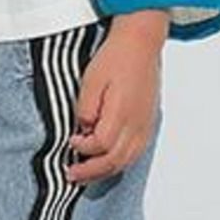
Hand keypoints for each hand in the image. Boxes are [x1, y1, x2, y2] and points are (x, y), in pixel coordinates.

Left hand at [66, 10, 167, 183]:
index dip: (83, 148)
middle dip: (90, 172)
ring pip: (125, 162)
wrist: (141, 43)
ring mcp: (144, 127)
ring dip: (103, 172)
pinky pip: (134, 155)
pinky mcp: (147, 126)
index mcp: (122, 112)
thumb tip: (84, 131)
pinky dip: (118, 164)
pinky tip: (105, 164)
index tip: (71, 142)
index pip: (100, 145)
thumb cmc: (116, 58)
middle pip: (113, 161)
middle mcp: (136, 124)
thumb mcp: (91, 80)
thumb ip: (86, 109)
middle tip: (72, 175)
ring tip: (85, 176)